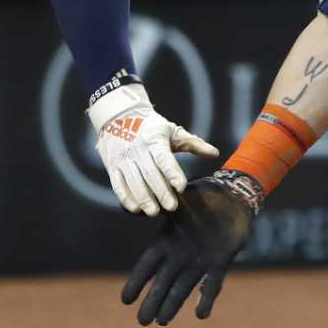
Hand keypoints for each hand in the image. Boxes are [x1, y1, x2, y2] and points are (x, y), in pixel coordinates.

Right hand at [88, 76, 219, 214]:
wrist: (118, 116)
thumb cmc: (151, 127)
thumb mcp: (172, 131)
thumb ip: (193, 143)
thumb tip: (214, 153)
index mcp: (154, 140)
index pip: (164, 158)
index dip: (172, 173)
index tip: (180, 187)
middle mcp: (138, 150)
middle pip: (150, 173)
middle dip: (160, 191)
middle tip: (171, 206)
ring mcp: (124, 159)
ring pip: (133, 181)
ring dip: (143, 198)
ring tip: (154, 211)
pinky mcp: (113, 166)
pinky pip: (118, 184)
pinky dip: (125, 197)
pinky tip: (135, 208)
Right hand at [121, 171, 258, 324]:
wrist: (232, 198)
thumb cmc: (202, 197)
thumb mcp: (179, 200)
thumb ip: (161, 205)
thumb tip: (132, 204)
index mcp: (168, 240)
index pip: (148, 265)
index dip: (137, 282)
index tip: (125, 300)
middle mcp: (181, 256)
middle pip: (163, 283)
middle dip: (152, 301)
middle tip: (142, 322)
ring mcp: (200, 261)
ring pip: (183, 287)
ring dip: (173, 304)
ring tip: (162, 322)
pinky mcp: (220, 261)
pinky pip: (212, 283)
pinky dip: (206, 298)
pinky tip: (201, 314)